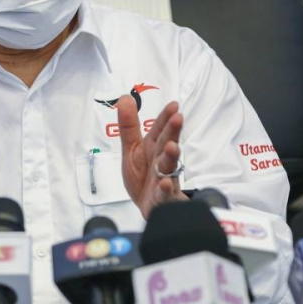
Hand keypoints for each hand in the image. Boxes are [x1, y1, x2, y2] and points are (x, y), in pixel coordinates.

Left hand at [117, 95, 187, 218]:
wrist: (149, 206)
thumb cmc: (143, 176)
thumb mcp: (131, 149)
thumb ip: (128, 126)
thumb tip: (125, 97)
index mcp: (153, 148)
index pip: (160, 130)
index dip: (165, 117)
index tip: (173, 105)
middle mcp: (161, 161)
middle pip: (167, 144)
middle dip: (172, 132)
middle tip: (178, 118)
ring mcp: (164, 179)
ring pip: (169, 167)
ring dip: (171, 157)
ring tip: (172, 147)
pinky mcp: (163, 200)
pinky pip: (165, 195)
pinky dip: (165, 190)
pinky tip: (165, 183)